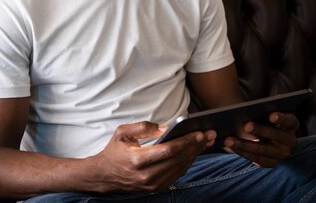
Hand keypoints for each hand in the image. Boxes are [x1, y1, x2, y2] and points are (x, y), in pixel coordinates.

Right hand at [89, 121, 215, 191]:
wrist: (105, 175)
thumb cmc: (115, 150)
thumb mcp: (123, 132)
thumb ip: (144, 127)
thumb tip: (167, 128)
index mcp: (138, 160)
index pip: (169, 150)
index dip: (186, 141)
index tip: (199, 132)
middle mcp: (147, 175)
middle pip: (178, 159)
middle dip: (196, 146)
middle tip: (210, 134)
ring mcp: (153, 184)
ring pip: (180, 167)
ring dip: (195, 154)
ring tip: (206, 141)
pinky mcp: (156, 188)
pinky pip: (177, 174)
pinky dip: (187, 162)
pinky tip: (195, 152)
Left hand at [224, 112, 298, 166]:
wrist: (271, 136)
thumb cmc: (267, 117)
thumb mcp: (269, 112)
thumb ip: (264, 109)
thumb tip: (247, 109)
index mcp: (292, 124)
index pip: (289, 120)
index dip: (281, 118)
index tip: (272, 115)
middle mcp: (290, 140)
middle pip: (275, 135)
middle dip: (260, 130)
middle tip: (245, 125)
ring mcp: (282, 154)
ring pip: (263, 150)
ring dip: (244, 145)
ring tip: (228, 140)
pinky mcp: (272, 162)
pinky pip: (257, 159)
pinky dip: (243, 153)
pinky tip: (230, 147)